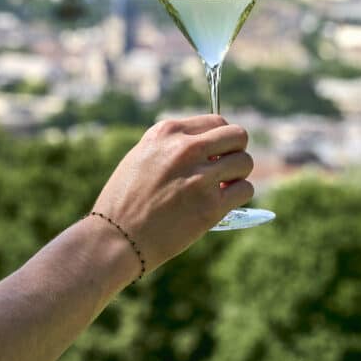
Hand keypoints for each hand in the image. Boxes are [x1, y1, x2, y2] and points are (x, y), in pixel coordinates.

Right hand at [91, 115, 252, 276]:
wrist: (115, 239)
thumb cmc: (125, 201)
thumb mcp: (141, 156)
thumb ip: (173, 145)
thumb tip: (208, 144)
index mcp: (167, 132)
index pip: (216, 121)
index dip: (221, 139)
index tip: (216, 154)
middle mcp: (185, 149)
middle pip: (237, 135)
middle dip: (236, 151)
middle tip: (225, 169)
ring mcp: (199, 177)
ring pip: (245, 162)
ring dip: (238, 175)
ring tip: (222, 188)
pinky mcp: (210, 205)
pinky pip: (245, 189)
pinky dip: (239, 196)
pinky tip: (223, 203)